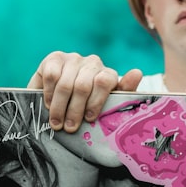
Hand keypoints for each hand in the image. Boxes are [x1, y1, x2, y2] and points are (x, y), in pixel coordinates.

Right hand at [27, 51, 142, 131]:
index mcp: (108, 75)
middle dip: (75, 110)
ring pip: (66, 83)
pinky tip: (48, 104)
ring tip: (57, 122)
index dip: (96, 102)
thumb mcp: (105, 107)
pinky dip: (49, 93)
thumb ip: (123, 93)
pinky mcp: (54, 58)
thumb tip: (137, 72)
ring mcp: (73, 59)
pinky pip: (52, 75)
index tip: (89, 119)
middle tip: (69, 127)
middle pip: (83, 86)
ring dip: (60, 107)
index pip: (105, 81)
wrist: (58, 103)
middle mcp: (92, 63)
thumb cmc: (86, 108)